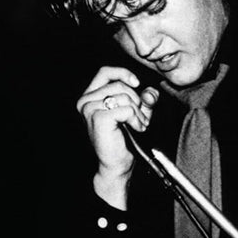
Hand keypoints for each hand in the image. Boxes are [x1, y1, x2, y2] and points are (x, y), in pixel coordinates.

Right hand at [76, 66, 159, 206]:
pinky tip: (136, 129)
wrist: (115, 165)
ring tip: (138, 126)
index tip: (137, 84)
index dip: (123, 74)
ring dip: (138, 113)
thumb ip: (144, 100)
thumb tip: (151, 92)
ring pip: (124, 97)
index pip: (105, 72)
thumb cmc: (123, 141)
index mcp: (90, 97)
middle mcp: (86, 101)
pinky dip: (136, 119)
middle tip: (140, 119)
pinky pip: (126, 109)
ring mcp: (90, 109)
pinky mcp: (98, 118)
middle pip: (120, 86)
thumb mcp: (135, 114)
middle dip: (136, 102)